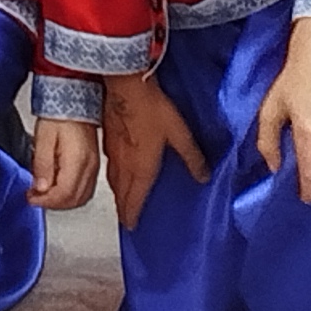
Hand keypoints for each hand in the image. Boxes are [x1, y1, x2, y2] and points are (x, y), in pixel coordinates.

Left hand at [31, 115, 101, 212]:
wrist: (73, 99)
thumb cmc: (58, 114)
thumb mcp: (43, 137)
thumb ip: (42, 165)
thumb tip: (41, 188)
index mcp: (77, 160)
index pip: (64, 194)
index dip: (45, 201)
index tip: (31, 197)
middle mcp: (90, 166)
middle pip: (74, 200)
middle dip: (52, 203)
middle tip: (35, 197)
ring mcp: (94, 166)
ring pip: (82, 198)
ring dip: (62, 201)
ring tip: (44, 193)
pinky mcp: (94, 164)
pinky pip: (86, 189)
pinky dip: (71, 194)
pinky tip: (58, 187)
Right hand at [100, 72, 209, 228]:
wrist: (125, 83)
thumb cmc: (152, 108)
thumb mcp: (180, 133)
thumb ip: (192, 156)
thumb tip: (203, 176)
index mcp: (141, 166)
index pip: (135, 197)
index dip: (133, 213)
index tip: (131, 226)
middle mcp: (124, 162)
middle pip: (120, 191)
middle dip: (123, 207)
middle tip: (124, 218)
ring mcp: (113, 149)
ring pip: (113, 178)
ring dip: (117, 192)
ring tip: (120, 199)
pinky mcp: (108, 136)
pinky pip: (110, 163)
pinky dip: (113, 174)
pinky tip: (117, 169)